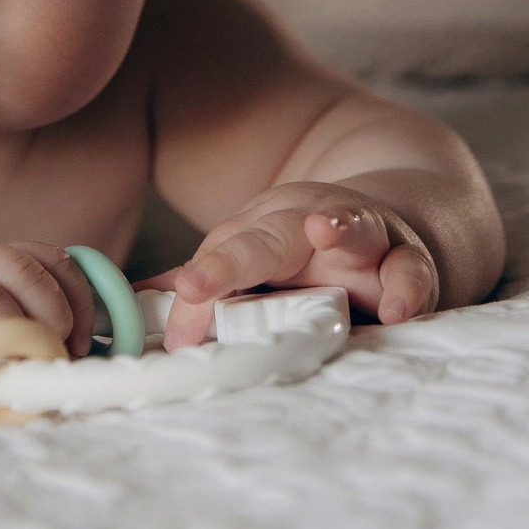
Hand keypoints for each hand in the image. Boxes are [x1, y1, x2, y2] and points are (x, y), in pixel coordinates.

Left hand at [147, 183, 439, 348]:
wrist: (398, 218)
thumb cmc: (309, 254)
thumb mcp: (254, 259)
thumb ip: (198, 288)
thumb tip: (117, 310)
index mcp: (262, 234)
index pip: (222, 256)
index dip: (200, 281)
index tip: (179, 310)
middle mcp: (307, 231)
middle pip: (268, 240)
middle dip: (236, 259)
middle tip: (203, 281)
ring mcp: (363, 241)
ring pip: (351, 229)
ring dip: (338, 229)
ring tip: (323, 232)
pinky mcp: (410, 261)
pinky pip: (411, 271)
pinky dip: (407, 285)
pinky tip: (400, 307)